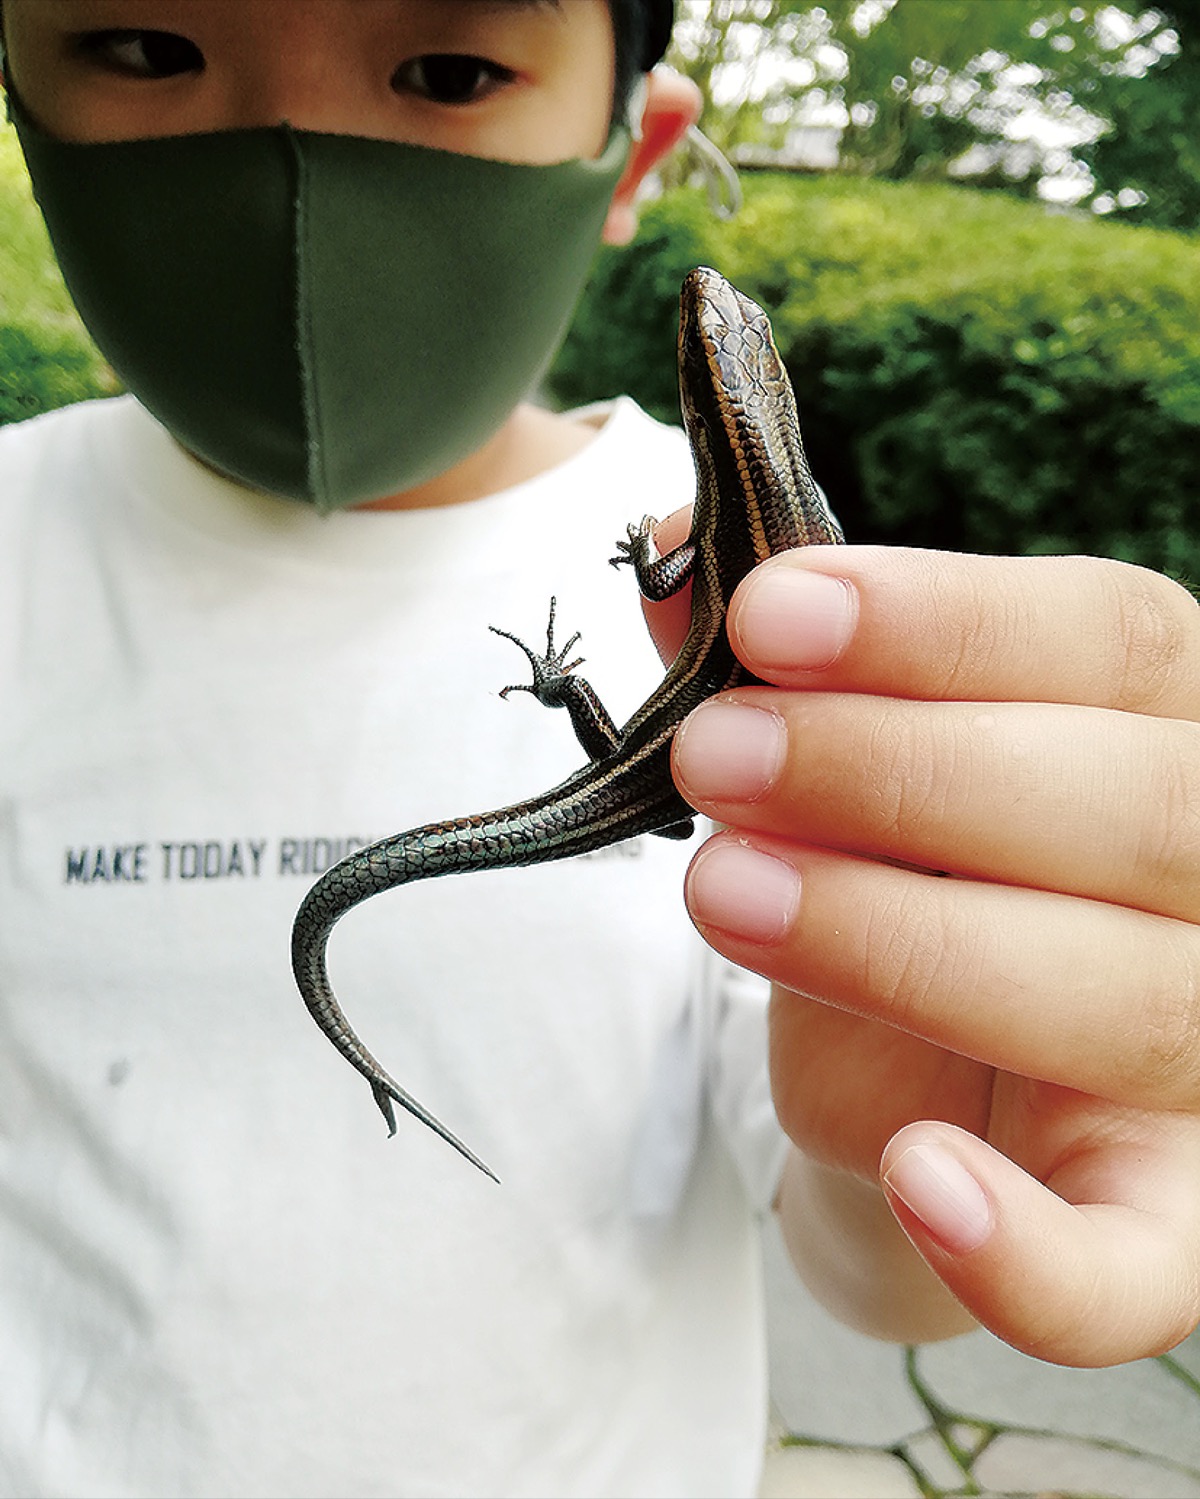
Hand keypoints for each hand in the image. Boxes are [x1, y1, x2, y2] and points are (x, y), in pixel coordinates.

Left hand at [650, 539, 1199, 1365]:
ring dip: (908, 942)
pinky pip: (1137, 1273)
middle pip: (1141, 808)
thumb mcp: (838, 782)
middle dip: (904, 773)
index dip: (943, 619)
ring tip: (728, 892)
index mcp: (1167, 729)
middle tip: (717, 757)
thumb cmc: (893, 895)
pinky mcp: (1164, 1224)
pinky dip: (1035, 1247)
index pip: (1112, 636)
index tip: (771, 613)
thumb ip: (778, 682)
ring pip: (1130, 1002)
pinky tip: (918, 1173)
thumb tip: (664, 564)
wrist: (923, 1100)